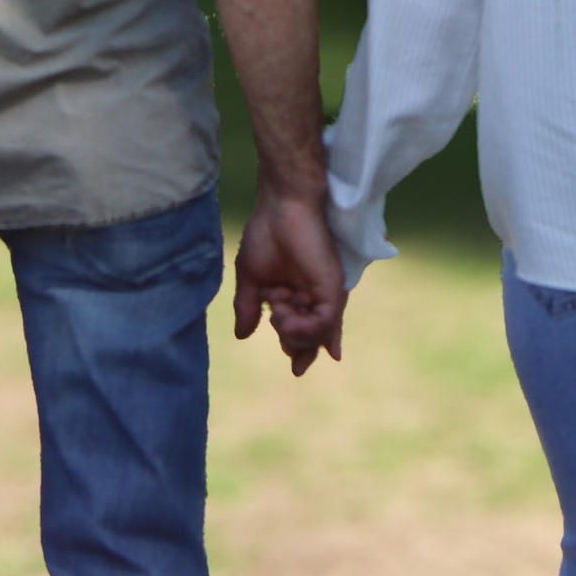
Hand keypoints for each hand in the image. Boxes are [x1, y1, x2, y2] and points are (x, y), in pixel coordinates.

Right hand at [231, 189, 348, 377]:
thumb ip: (248, 307)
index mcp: (297, 293)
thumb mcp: (251, 277)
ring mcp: (325, 293)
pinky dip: (305, 329)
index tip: (296, 368)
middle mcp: (315, 296)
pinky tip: (286, 317)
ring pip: (316, 335)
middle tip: (277, 317)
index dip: (298, 349)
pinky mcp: (332, 288)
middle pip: (311, 338)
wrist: (282, 206)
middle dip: (293, 343)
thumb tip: (243, 336)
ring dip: (293, 334)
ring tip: (279, 314)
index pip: (303, 331)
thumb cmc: (266, 233)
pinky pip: (323, 324)